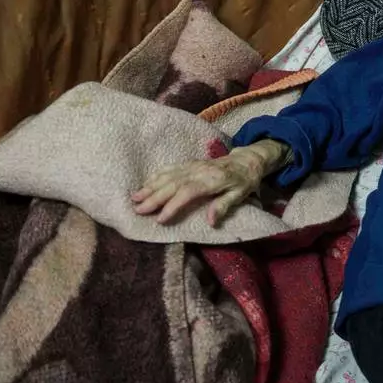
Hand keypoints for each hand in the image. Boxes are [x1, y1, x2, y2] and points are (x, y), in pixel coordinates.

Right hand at [130, 140, 287, 226]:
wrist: (247, 160)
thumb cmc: (244, 181)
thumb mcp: (241, 195)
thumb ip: (224, 206)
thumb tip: (211, 222)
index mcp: (213, 180)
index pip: (188, 192)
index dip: (173, 205)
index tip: (159, 219)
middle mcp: (199, 171)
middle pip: (173, 184)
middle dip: (154, 197)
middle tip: (137, 210)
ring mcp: (193, 166)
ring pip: (168, 175)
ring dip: (150, 186)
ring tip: (134, 198)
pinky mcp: (190, 163)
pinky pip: (170, 168)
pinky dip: (156, 176)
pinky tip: (145, 184)